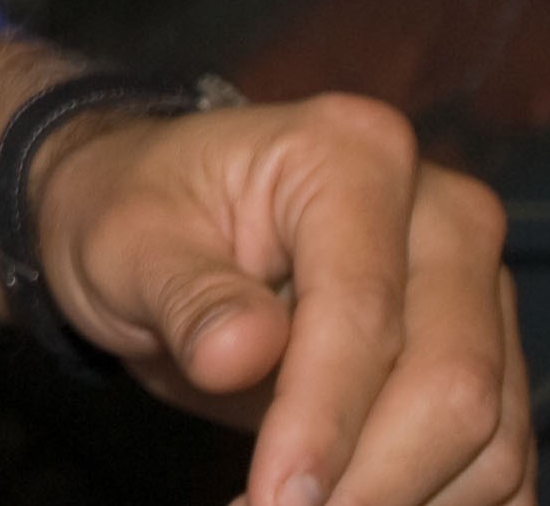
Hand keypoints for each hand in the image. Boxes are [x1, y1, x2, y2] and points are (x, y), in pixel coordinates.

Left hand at [36, 87, 528, 505]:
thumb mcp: (125, 242)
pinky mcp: (489, 358)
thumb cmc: (136, 215)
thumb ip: (186, 296)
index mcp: (352, 154)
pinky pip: (499, 461)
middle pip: (452, 384)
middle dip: (372, 481)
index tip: (273, 501)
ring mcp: (477, 290)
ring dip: (402, 503)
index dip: (322, 422)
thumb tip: (240, 354)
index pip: (363, 314)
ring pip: (490, 439)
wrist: (155, 222)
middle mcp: (442, 214)